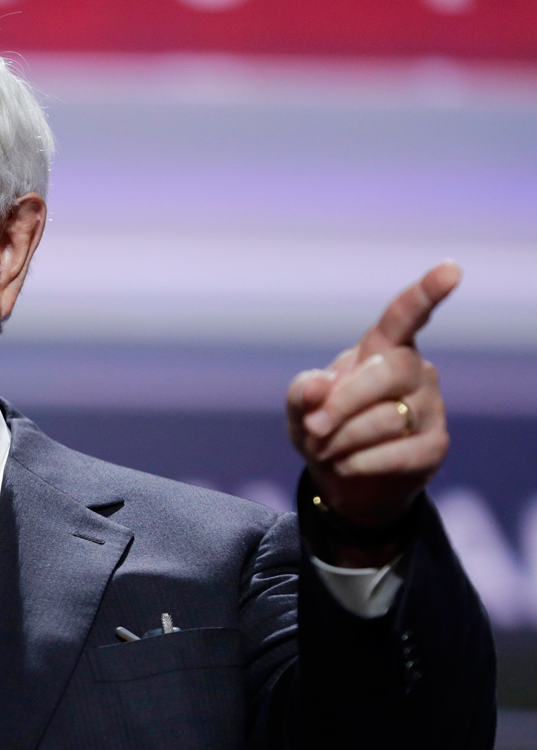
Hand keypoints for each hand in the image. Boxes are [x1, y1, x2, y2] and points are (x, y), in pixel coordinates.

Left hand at [287, 262, 459, 530]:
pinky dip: (358, 463)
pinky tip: (345, 465)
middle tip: (313, 428)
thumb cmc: (323, 429)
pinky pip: (397, 453)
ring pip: (387, 418)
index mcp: (381, 349)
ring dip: (342, 440)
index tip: (450, 269)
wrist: (344, 480)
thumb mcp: (300, 409)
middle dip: (341, 404)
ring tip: (326, 449)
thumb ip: (301, 393)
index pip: (404, 316)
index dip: (425, 293)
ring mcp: (430, 408)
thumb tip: (319, 388)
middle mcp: (414, 370)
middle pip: (386, 372)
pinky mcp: (435, 446)